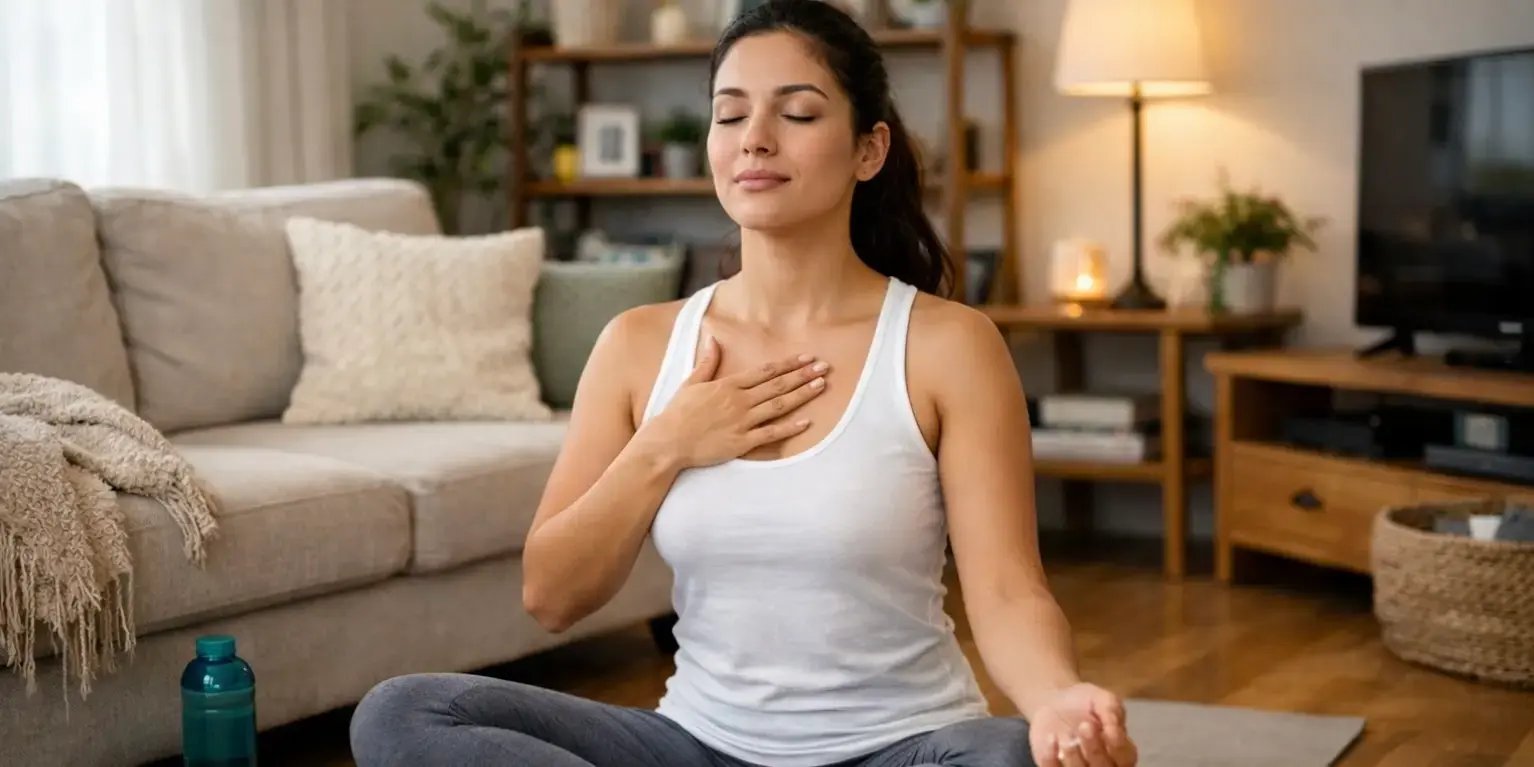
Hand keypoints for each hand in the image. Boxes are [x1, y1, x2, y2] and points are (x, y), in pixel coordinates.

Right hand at [638, 335, 827, 468]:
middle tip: (825, 367)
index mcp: (728, 385)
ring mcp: (742, 422)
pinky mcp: (742, 442)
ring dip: (802, 395)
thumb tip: (712, 338)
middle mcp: (739, 401)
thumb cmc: (678, 413)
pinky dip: (789, 428)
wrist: (668, 442)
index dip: (788, 364)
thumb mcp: (691, 382)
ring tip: (821, 386)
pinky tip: (806, 422)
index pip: (765, 371)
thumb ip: (707, 362)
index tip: (806, 357)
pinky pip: (770, 434)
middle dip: (803, 375)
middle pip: (778, 385)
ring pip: (778, 405)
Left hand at [1029, 683, 1135, 766]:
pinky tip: (1051, 739)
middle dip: (1095, 750)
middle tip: (1084, 726)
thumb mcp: (1102, 698)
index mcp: (1120, 750)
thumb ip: (1112, 709)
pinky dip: (1051, 759)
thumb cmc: (1085, 703)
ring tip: (1066, 736)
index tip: (1108, 729)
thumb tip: (1115, 728)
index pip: (1126, 757)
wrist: (1055, 703)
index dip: (1118, 746)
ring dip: (1074, 757)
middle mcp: (1103, 764)